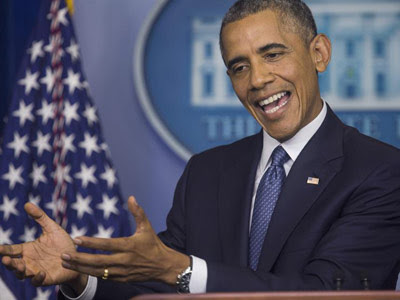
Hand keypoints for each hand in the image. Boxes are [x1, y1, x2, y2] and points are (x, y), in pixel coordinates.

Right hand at [0, 203, 86, 291]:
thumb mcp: (52, 228)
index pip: (12, 250)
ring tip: (21, 266)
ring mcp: (37, 271)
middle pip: (14, 264)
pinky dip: (38, 278)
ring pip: (22, 274)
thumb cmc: (62, 243)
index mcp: (28, 250)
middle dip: (9, 263)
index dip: (4, 250)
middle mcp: (29, 261)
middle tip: (6, 259)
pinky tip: (41, 273)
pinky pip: (38, 281)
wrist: (77, 257)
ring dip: (20, 271)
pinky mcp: (47, 278)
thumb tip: (27, 203)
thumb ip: (40, 217)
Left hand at [61, 196, 189, 284]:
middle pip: (98, 261)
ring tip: (66, 262)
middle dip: (79, 258)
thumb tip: (131, 197)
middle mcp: (124, 260)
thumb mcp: (147, 227)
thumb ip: (138, 212)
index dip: (91, 243)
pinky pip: (103, 277)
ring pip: (97, 271)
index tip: (76, 239)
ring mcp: (122, 272)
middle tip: (64, 254)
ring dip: (80, 267)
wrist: (163, 266)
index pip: (107, 244)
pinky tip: (79, 269)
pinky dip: (90, 273)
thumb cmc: (153, 244)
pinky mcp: (121, 279)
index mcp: (129, 246)